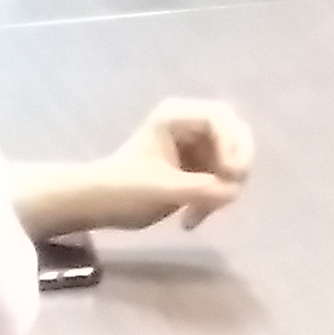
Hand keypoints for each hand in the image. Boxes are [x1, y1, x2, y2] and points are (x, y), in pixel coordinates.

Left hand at [76, 98, 253, 232]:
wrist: (98, 204)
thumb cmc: (123, 190)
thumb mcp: (164, 189)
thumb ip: (203, 189)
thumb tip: (234, 191)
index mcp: (177, 116)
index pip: (220, 118)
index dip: (232, 145)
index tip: (230, 175)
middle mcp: (191, 123)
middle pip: (234, 133)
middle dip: (236, 164)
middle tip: (231, 191)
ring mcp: (196, 144)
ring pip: (232, 159)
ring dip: (223, 188)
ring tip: (197, 215)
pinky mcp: (198, 165)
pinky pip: (222, 177)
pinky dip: (214, 197)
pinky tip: (192, 219)